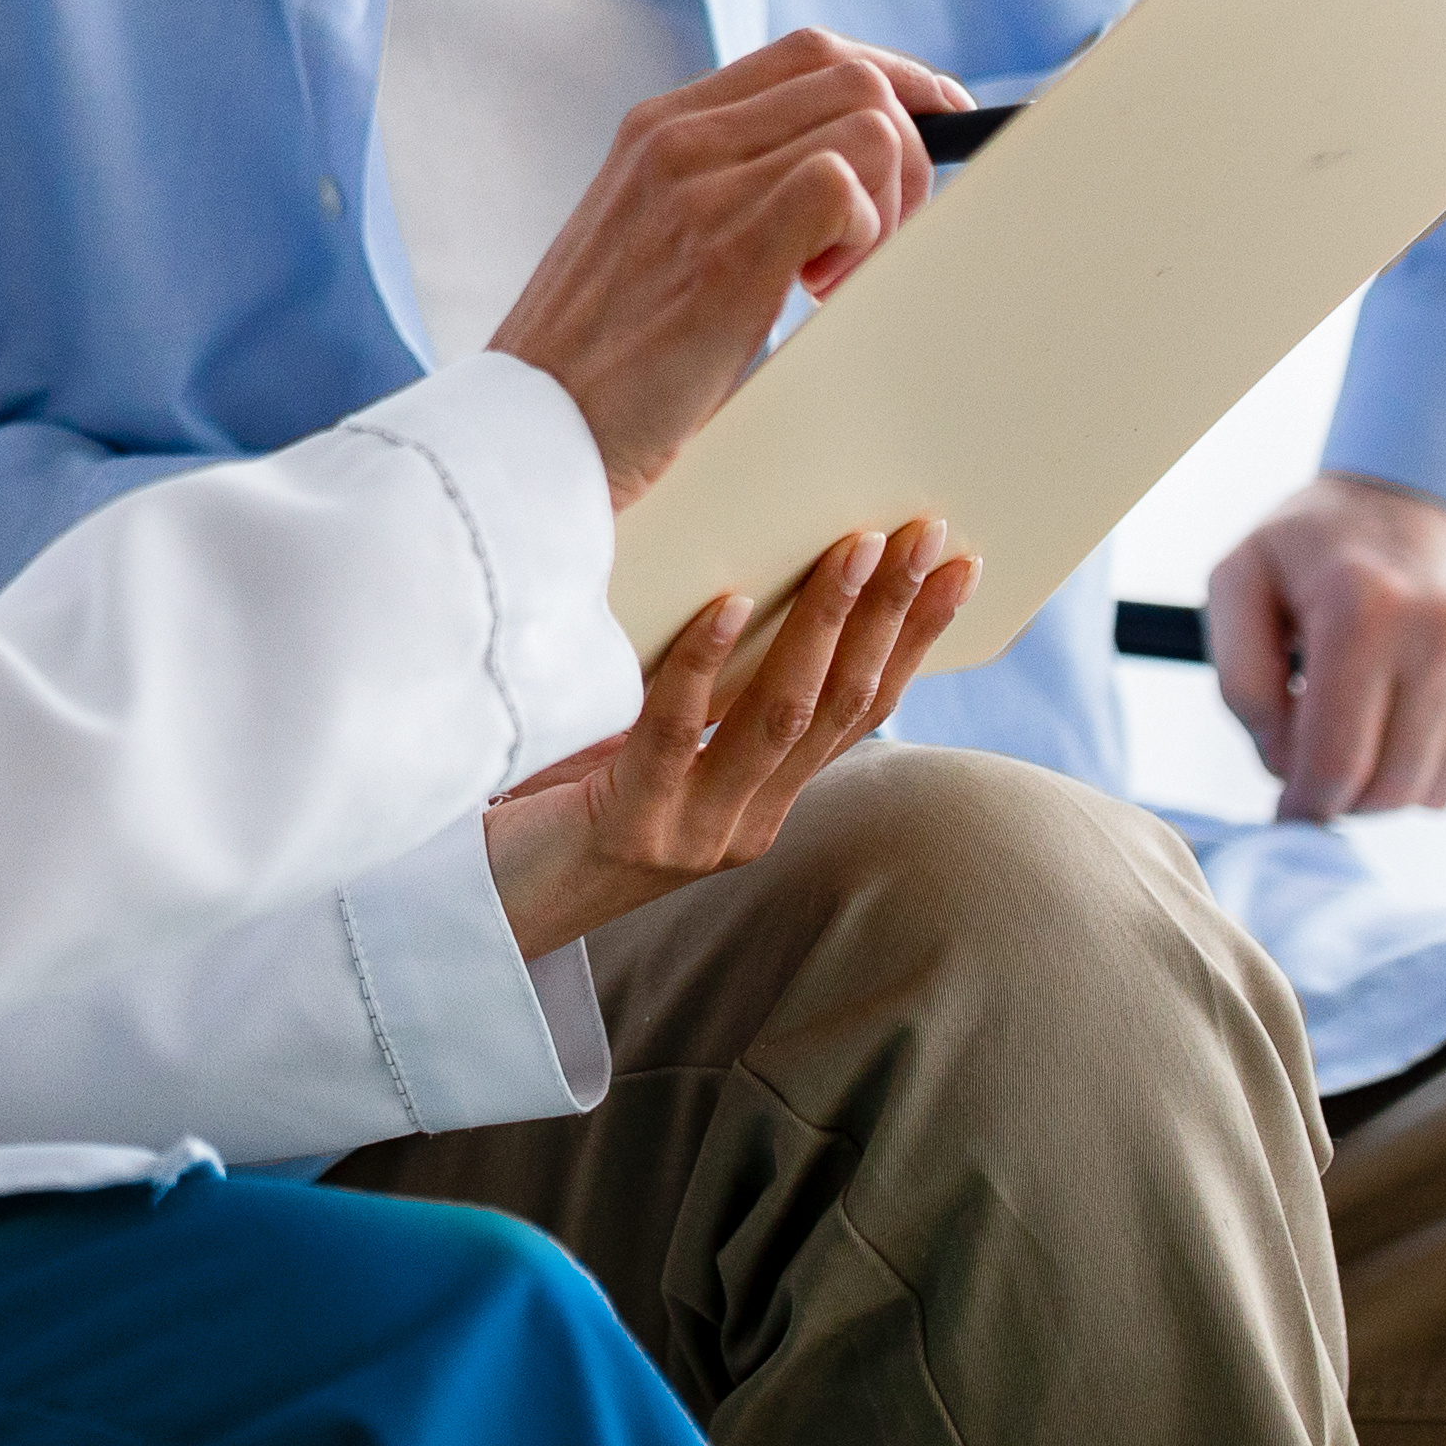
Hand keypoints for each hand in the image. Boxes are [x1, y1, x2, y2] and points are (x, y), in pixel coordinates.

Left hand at [481, 524, 974, 959]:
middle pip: (840, 705)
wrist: (486, 911)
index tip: (960, 565)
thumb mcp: (652, 746)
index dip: (916, 639)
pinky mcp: (630, 828)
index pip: (863, 710)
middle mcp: (745, 822)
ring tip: (852, 548)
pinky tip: (727, 601)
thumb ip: (708, 692)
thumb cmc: (556, 806)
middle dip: (891, 614)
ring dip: (824, 625)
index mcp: (764, 802)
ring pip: (780, 716)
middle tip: (924, 533)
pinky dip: (706, 661)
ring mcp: (694, 830)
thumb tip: (751, 569)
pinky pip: (676, 733)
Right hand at [485, 28, 967, 499]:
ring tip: (833, 280)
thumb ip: (715, 194)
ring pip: (867, 123)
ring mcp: (696, 187)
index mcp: (656, 128)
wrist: (527, 432)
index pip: (810, 53)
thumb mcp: (645, 244)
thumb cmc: (595, 362)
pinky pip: (843, 187)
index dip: (896, 80)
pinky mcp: (724, 252)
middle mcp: (676, 138)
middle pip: (853, 76)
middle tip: (875, 245)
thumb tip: (828, 185)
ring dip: (889, 204)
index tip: (939, 125)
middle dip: (907, 155)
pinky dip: (865, 240)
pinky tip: (817, 296)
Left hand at [1206, 473, 1445, 818]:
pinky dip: (1440, 753)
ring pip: (1439, 790)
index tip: (1288, 811)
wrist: (1440, 482)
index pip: (1337, 762)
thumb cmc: (1324, 541)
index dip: (1303, 805)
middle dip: (1346, 798)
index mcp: (1363, 609)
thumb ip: (1239, 679)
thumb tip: (1282, 766)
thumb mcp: (1243, 578)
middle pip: (1391, 789)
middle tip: (1323, 769)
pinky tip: (1418, 699)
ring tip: (1369, 724)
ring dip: (1393, 780)